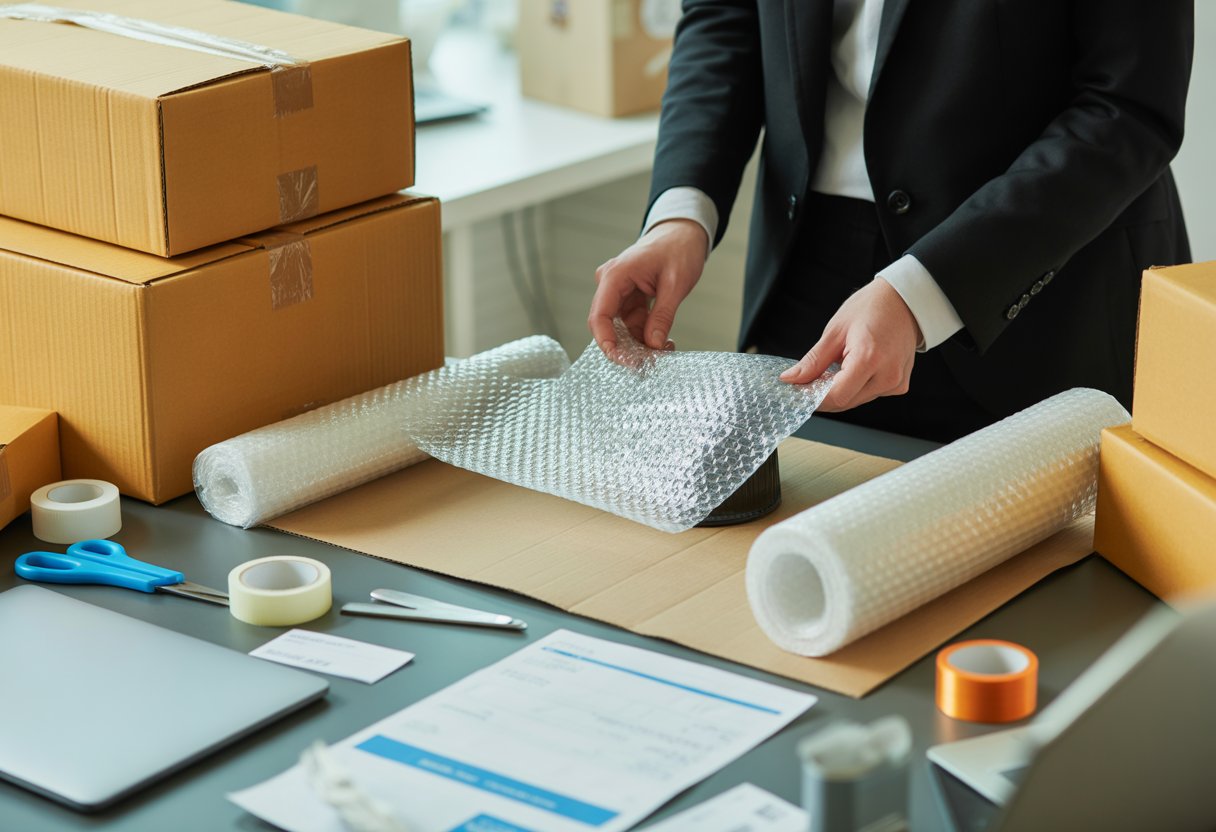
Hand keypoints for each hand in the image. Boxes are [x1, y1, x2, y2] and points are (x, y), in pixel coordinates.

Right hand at [588, 220, 708, 353]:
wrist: (682, 234)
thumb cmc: (678, 249)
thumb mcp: (675, 284)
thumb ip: (663, 315)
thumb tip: (654, 344)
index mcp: (616, 275)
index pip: (600, 315)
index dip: (606, 342)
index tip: (622, 360)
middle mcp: (611, 284)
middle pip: (608, 325)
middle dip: (626, 347)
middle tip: (650, 362)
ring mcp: (618, 292)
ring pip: (621, 328)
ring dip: (639, 344)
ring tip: (665, 349)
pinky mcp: (628, 299)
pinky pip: (631, 324)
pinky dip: (645, 335)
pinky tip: (663, 340)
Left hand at [779, 278, 922, 411]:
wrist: (904, 301)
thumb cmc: (872, 308)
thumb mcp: (835, 331)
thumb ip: (813, 361)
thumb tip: (791, 379)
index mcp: (869, 359)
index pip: (835, 396)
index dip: (813, 397)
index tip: (797, 391)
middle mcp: (887, 376)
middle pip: (845, 402)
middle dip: (822, 395)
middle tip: (808, 380)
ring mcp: (896, 383)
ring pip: (855, 401)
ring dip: (838, 392)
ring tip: (834, 368)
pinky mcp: (899, 386)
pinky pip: (868, 395)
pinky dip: (854, 388)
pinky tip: (852, 370)